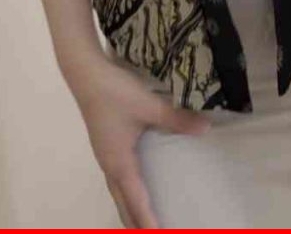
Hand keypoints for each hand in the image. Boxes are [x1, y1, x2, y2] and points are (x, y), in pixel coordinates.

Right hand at [71, 58, 212, 227]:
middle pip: (123, 205)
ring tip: (148, 221)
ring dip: (131, 209)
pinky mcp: (105, 145)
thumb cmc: (115, 93)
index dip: (148, 223)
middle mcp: (110, 165)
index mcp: (119, 163)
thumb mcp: (149, 105)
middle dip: (138, 224)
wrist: (86, 73)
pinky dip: (128, 192)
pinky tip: (139, 184)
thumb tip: (205, 129)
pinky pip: (117, 179)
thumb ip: (176, 119)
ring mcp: (105, 156)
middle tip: (157, 232)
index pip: (136, 202)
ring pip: (118, 192)